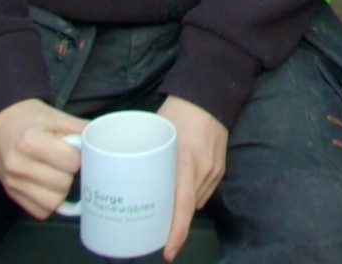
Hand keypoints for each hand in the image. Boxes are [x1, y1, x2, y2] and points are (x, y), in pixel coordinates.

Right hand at [0, 98, 88, 217]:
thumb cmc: (29, 117)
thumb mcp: (56, 116)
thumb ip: (80, 129)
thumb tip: (102, 144)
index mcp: (30, 142)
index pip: (71, 162)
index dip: (78, 156)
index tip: (74, 150)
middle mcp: (18, 166)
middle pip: (63, 185)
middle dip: (70, 173)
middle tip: (65, 162)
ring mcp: (12, 182)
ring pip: (52, 203)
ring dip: (61, 191)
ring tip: (58, 174)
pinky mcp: (10, 193)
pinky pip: (39, 211)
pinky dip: (48, 202)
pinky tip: (48, 186)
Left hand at [156, 95, 228, 261]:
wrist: (210, 93)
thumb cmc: (178, 110)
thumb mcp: (155, 131)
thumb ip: (145, 154)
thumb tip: (120, 168)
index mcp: (186, 160)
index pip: (184, 204)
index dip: (176, 231)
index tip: (168, 251)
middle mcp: (203, 169)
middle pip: (189, 208)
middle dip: (174, 225)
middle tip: (156, 234)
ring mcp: (214, 169)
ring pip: (197, 202)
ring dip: (182, 209)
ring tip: (164, 211)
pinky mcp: (220, 168)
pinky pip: (205, 192)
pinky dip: (192, 198)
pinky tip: (180, 194)